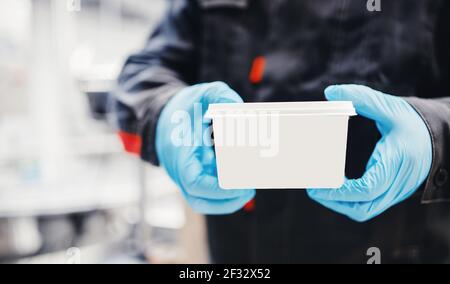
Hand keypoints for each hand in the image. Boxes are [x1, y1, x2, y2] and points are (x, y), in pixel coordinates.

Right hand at [156, 82, 254, 214]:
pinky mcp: (195, 177)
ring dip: (227, 201)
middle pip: (199, 200)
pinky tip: (242, 182)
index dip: (216, 189)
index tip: (237, 185)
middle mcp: (181, 170)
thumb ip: (221, 96)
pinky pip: (209, 192)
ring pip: (205, 200)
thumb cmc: (185, 108)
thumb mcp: (203, 94)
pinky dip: (225, 192)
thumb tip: (239, 108)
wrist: (165, 116)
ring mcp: (187, 176)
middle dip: (226, 201)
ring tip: (249, 190)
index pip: (194, 182)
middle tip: (249, 191)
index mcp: (181, 153)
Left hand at [307, 85, 431, 221]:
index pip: (368, 188)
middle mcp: (397, 182)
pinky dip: (351, 202)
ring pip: (366, 210)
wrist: (439, 137)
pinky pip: (370, 205)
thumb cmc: (414, 123)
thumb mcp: (391, 107)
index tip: (320, 186)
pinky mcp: (392, 193)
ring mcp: (396, 191)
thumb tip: (331, 93)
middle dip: (335, 202)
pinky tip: (337, 190)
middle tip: (314, 189)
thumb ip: (362, 98)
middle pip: (364, 207)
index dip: (342, 191)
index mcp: (396, 162)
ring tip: (322, 191)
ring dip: (342, 205)